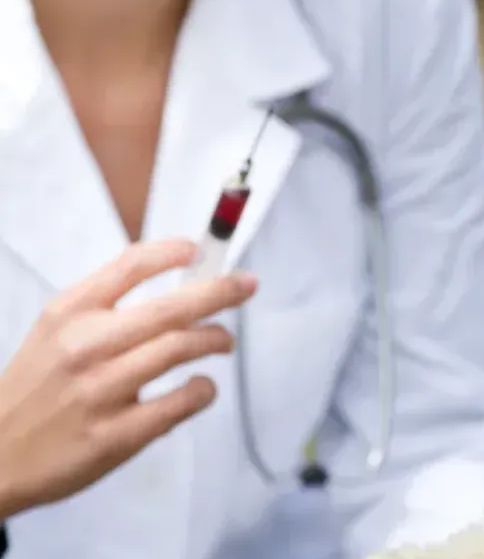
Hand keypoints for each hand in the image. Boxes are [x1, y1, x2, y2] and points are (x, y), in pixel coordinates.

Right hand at [0, 239, 256, 518]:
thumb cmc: (37, 389)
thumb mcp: (55, 332)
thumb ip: (105, 308)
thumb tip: (177, 282)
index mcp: (69, 314)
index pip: (129, 267)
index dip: (171, 252)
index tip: (200, 249)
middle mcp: (85, 347)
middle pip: (170, 308)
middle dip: (219, 292)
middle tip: (246, 285)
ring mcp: (101, 391)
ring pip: (180, 349)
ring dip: (215, 339)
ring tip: (223, 341)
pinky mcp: (115, 435)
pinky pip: (179, 403)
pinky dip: (203, 390)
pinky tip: (203, 386)